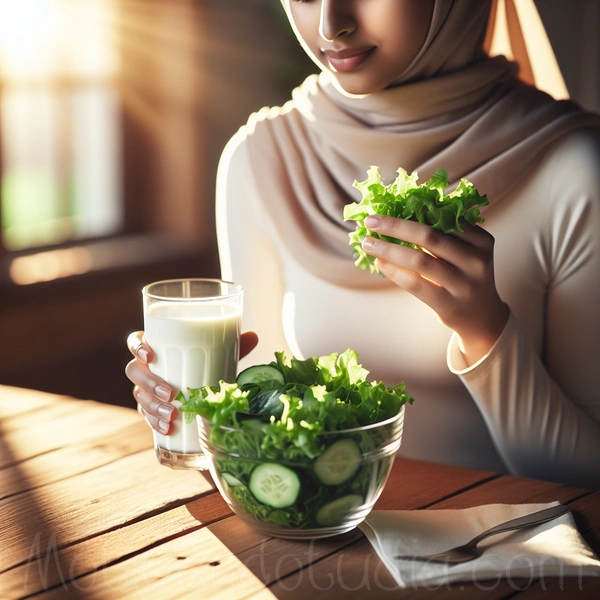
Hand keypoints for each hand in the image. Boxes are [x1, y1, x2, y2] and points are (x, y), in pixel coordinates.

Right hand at [125, 330, 258, 433]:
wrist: (205, 394)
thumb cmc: (208, 366)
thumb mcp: (220, 356)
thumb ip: (234, 345)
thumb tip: (254, 336)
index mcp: (158, 348)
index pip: (136, 341)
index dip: (137, 347)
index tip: (151, 356)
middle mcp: (148, 368)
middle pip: (134, 371)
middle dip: (149, 383)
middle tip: (170, 393)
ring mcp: (146, 390)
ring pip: (138, 395)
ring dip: (152, 406)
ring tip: (173, 414)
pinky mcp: (151, 409)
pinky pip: (146, 416)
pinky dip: (156, 422)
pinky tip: (168, 428)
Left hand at [362, 215, 508, 364]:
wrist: (480, 316)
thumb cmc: (463, 276)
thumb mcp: (465, 252)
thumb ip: (443, 234)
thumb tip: (399, 212)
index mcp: (481, 241)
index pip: (445, 218)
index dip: (414, 209)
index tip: (388, 206)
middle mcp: (475, 261)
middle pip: (429, 236)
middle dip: (395, 226)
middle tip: (370, 221)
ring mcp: (463, 284)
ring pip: (419, 260)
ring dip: (388, 249)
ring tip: (368, 243)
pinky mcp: (448, 304)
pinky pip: (415, 283)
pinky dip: (394, 271)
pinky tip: (380, 263)